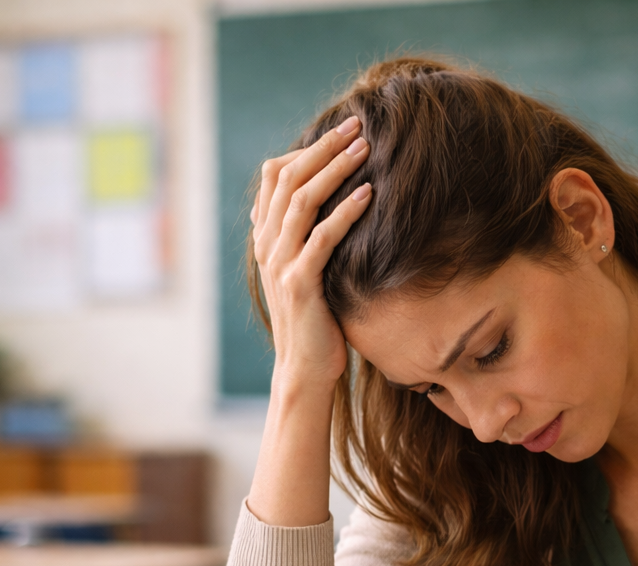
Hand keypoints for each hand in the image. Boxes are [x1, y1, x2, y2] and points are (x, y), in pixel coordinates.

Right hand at [250, 114, 372, 387]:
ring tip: (365, 148)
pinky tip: (369, 194)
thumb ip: (310, 239)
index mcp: (267, 238)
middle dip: (323, 147)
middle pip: (288, 179)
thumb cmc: (316, 322)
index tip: (340, 132)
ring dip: (335, 170)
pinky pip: (322, 239)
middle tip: (356, 124)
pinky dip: (345, 212)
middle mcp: (268, 245)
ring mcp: (281, 264)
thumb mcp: (308, 272)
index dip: (305, 150)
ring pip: (302, 202)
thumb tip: (335, 206)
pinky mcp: (299, 284)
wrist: (304, 370)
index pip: (275, 178)